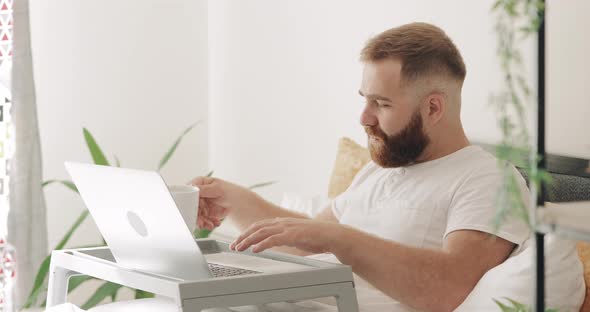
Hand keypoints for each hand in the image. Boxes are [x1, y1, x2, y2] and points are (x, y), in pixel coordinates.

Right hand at [188, 177, 251, 230]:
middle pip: (192, 205)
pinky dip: (208, 223)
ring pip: (196, 214)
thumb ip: (204, 189)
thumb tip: (193, 188)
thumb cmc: (232, 191)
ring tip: (210, 225)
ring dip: (202, 221)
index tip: (195, 207)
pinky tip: (215, 223)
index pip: (189, 191)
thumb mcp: (218, 188)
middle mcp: (199, 194)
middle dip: (197, 215)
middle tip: (201, 222)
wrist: (241, 204)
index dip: (191, 200)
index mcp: (200, 183)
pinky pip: (202, 220)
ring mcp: (201, 204)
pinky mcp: (205, 213)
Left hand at [229, 217, 346, 253]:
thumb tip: (274, 243)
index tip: (238, 240)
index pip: (260, 225)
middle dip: (243, 236)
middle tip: (233, 245)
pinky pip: (274, 239)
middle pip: (257, 227)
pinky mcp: (293, 235)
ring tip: (240, 248)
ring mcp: (287, 228)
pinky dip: (262, 244)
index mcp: (282, 222)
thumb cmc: (315, 237)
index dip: (247, 232)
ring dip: (248, 241)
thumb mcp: (295, 236)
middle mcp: (282, 223)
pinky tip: (255, 249)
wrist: (331, 235)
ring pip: (262, 233)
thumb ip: (284, 238)